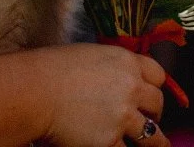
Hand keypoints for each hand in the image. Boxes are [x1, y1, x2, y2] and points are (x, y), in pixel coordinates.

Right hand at [29, 43, 170, 146]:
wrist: (36, 90)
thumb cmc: (53, 68)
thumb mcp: (89, 55)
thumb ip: (112, 67)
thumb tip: (118, 80)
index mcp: (125, 61)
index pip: (158, 74)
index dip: (155, 85)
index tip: (150, 93)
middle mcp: (131, 87)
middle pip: (157, 103)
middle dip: (153, 112)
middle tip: (148, 118)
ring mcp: (123, 116)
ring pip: (154, 135)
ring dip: (154, 141)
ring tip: (157, 145)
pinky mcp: (111, 141)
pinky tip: (120, 146)